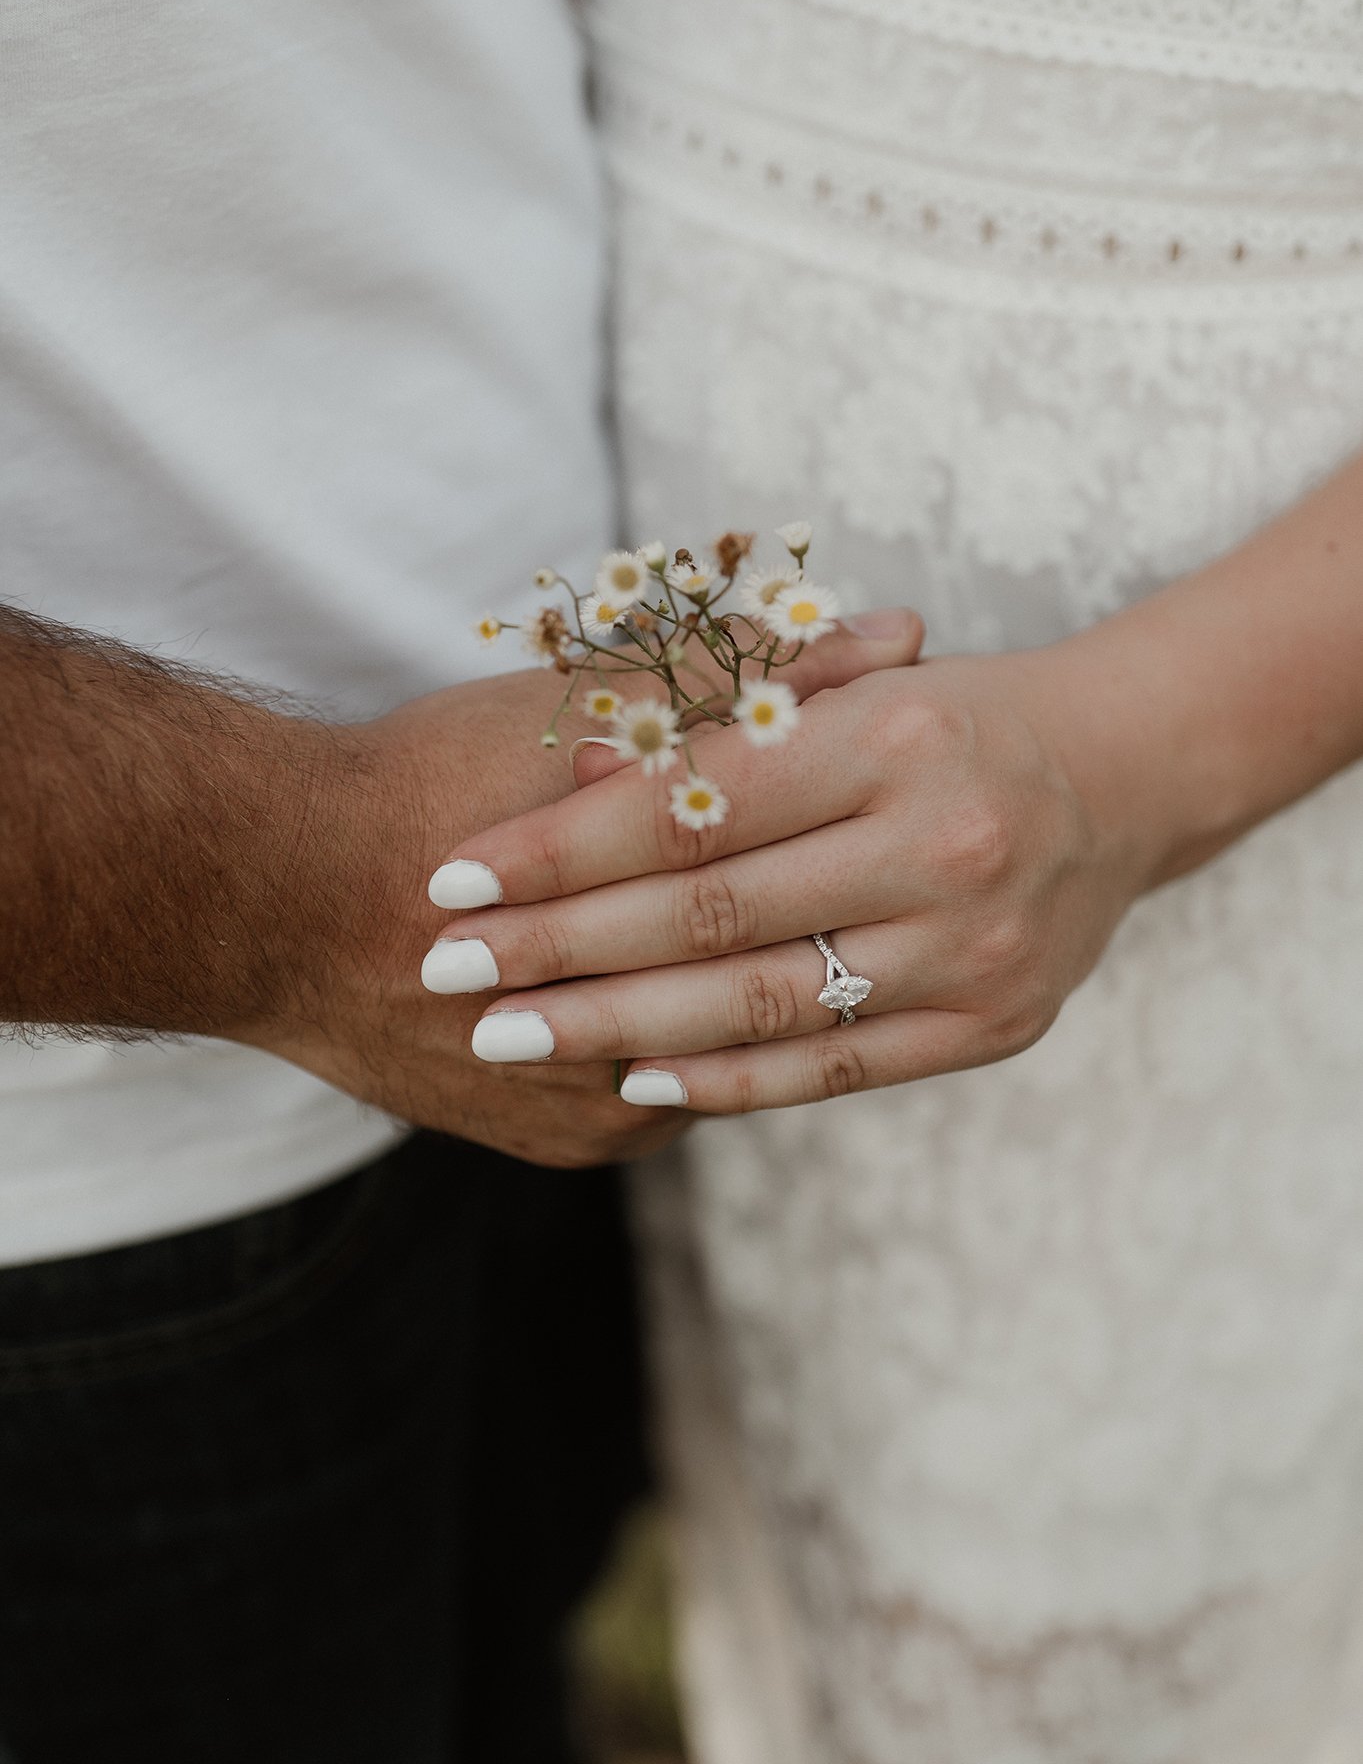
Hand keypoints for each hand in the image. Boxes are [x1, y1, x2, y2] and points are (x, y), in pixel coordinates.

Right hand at [244, 611, 924, 1161]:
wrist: (273, 901)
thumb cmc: (427, 781)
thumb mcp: (584, 702)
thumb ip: (746, 669)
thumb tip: (898, 631)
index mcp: (656, 877)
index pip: (820, 849)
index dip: (893, 815)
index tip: (933, 788)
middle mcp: (648, 1011)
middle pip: (800, 965)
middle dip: (871, 905)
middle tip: (922, 859)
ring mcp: (613, 1092)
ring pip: (749, 1047)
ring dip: (809, 986)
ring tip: (859, 921)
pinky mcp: (580, 1141)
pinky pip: (686, 1097)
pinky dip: (720, 1046)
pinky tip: (757, 995)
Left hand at [425, 641, 1171, 1113]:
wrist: (1124, 776)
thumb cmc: (952, 716)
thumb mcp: (851, 686)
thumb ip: (723, 719)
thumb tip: (569, 780)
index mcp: (896, 733)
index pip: (688, 804)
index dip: (558, 848)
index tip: (452, 877)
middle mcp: (944, 842)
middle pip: (706, 911)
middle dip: (557, 947)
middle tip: (447, 973)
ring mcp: (975, 947)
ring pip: (757, 1002)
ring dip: (615, 1027)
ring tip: (508, 1036)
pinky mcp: (993, 1026)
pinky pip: (833, 1067)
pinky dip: (728, 1079)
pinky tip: (637, 1079)